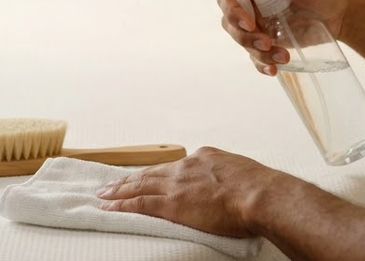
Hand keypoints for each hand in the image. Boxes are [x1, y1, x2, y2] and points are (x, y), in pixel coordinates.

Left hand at [96, 147, 274, 237]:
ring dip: (120, 190)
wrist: (259, 194)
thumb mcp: (241, 172)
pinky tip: (110, 206)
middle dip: (130, 179)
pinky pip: (140, 203)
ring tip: (104, 194)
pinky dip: (122, 204)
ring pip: (140, 185)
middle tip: (112, 183)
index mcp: (204, 158)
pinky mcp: (172, 203)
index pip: (174, 166)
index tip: (147, 176)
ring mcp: (177, 184)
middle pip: (151, 172)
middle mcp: (186, 167)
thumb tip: (229, 184)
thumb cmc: (259, 188)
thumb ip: (228, 175)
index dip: (157, 172)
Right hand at [218, 0, 348, 75]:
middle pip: (231, 23)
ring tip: (282, 56)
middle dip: (244, 36)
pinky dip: (262, 65)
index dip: (231, 10)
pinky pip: (256, 57)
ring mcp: (259, 26)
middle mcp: (251, 6)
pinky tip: (274, 69)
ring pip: (244, 42)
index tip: (249, 22)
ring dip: (258, 52)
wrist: (341, 14)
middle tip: (266, 42)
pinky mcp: (269, 44)